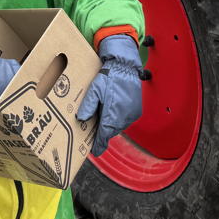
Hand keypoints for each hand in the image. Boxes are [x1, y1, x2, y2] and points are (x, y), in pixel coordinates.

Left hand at [77, 34, 142, 155]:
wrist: (126, 67)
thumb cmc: (110, 76)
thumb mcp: (95, 89)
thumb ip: (88, 105)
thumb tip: (82, 119)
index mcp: (113, 113)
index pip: (104, 134)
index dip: (99, 144)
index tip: (95, 151)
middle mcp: (124, 116)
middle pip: (111, 131)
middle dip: (103, 133)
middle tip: (95, 136)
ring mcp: (131, 114)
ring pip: (118, 126)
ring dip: (111, 125)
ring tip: (104, 119)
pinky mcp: (136, 111)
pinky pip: (125, 120)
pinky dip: (119, 119)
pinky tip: (113, 112)